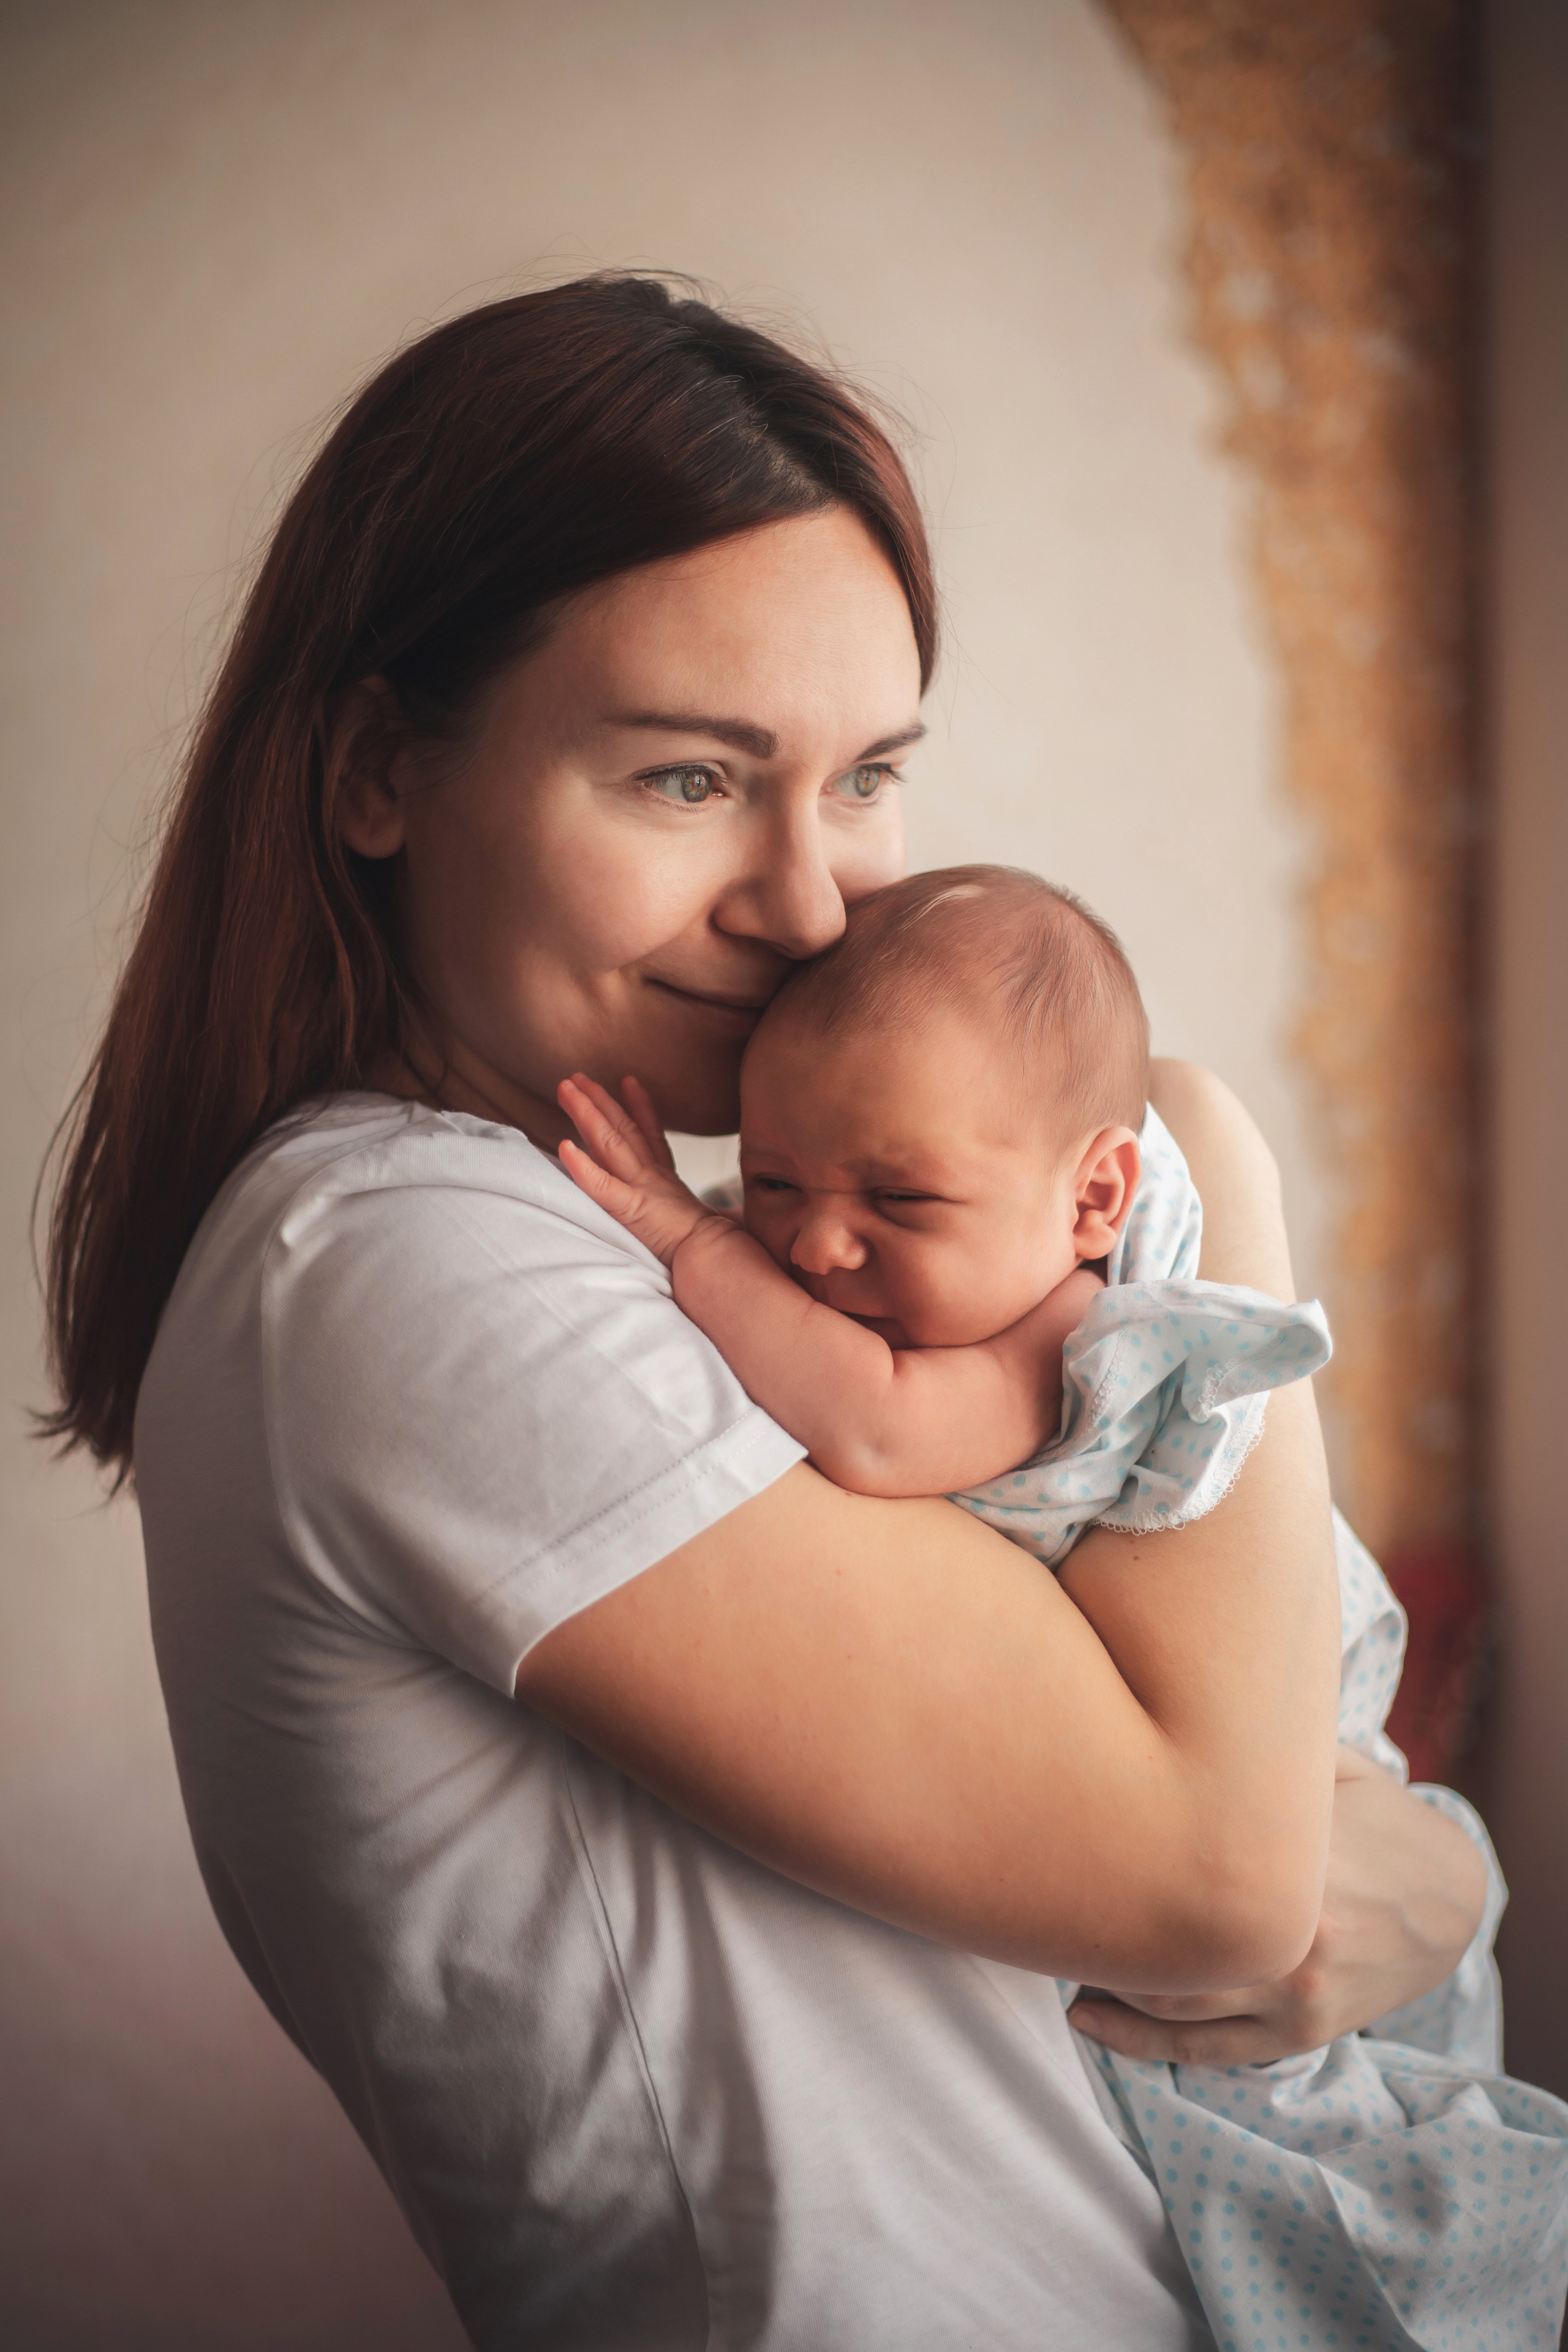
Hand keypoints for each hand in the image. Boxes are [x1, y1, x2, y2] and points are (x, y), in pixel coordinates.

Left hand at [557, 1073, 723, 1266]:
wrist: (719, 1258)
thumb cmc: (714, 1248)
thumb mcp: (706, 1223)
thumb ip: (703, 1213)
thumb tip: (716, 1221)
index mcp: (668, 1182)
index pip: (651, 1136)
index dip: (640, 1107)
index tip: (628, 1081)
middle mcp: (654, 1178)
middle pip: (624, 1130)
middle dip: (600, 1100)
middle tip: (577, 1077)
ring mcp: (643, 1189)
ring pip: (610, 1143)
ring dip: (587, 1114)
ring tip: (567, 1089)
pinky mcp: (632, 1209)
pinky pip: (602, 1185)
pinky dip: (582, 1166)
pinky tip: (564, 1146)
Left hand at [1067, 1744, 1488, 2063]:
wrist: (1450, 1894)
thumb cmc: (1371, 1813)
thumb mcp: (1322, 1763)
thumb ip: (1257, 1749)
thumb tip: (1162, 1705)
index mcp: (1294, 1861)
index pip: (1174, 1863)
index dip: (1105, 1861)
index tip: (1060, 1843)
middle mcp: (1293, 1938)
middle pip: (1161, 1944)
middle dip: (1095, 1929)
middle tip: (1044, 1900)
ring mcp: (1296, 1995)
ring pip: (1175, 2005)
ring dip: (1107, 1988)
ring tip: (1055, 1959)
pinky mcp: (1301, 2033)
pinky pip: (1208, 2050)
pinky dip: (1142, 2043)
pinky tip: (1091, 2021)